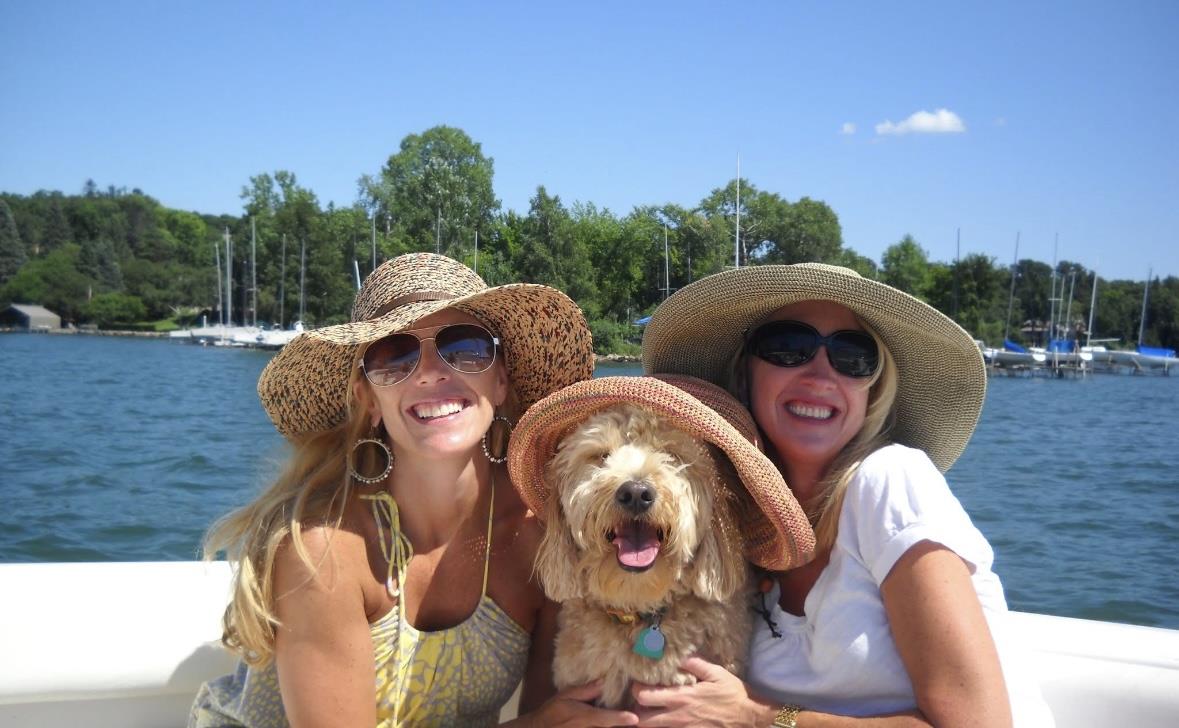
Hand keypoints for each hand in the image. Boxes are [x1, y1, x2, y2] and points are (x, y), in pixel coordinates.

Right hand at [521, 681, 639, 727]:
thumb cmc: (551, 712)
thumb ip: (584, 691)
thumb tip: (602, 682)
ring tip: (633, 724)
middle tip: (641, 721)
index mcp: (584, 717)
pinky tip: (618, 725)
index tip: (634, 718)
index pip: (605, 718)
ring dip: (618, 727)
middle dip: (624, 726)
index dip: (620, 718)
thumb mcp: (564, 696)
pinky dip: (608, 727)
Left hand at [631, 657, 769, 726]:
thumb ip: (695, 664)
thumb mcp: (716, 673)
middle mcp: (678, 716)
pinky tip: (666, 722)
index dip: (637, 691)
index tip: (639, 686)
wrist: (751, 718)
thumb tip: (680, 655)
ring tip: (650, 714)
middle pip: (641, 719)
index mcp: (682, 696)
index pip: (644, 696)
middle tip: (640, 705)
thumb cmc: (734, 695)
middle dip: (636, 712)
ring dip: (647, 722)